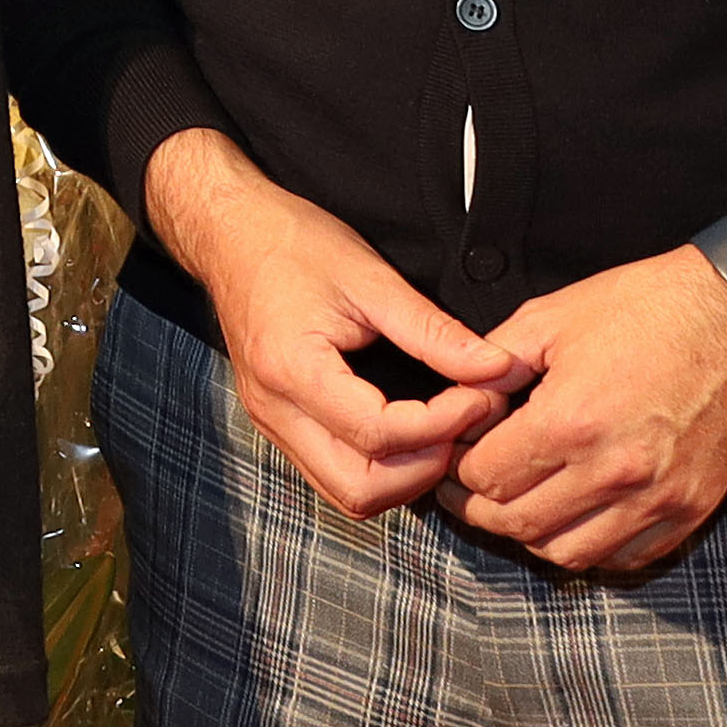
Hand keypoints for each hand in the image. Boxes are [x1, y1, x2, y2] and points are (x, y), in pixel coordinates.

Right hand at [140, 127, 519, 519]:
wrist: (229, 233)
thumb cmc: (293, 244)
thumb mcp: (371, 278)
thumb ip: (434, 332)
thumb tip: (496, 368)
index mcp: (292, 370)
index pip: (378, 434)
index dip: (441, 425)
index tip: (481, 397)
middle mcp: (275, 410)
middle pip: (358, 490)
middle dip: (422, 470)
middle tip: (463, 426)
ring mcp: (271, 421)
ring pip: (345, 492)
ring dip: (402, 478)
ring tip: (441, 432)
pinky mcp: (278, 421)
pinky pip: (332, 471)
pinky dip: (378, 468)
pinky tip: (409, 432)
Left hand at [454, 195, 726, 574]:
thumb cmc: (650, 308)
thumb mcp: (553, 317)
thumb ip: (494, 363)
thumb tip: (460, 400)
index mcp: (571, 421)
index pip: (487, 479)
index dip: (458, 471)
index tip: (454, 459)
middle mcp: (615, 471)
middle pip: (520, 524)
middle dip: (480, 512)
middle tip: (468, 492)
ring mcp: (659, 498)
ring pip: (569, 553)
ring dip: (532, 535)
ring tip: (520, 504)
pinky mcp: (693, 509)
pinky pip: (627, 557)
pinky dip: (592, 547)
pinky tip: (576, 517)